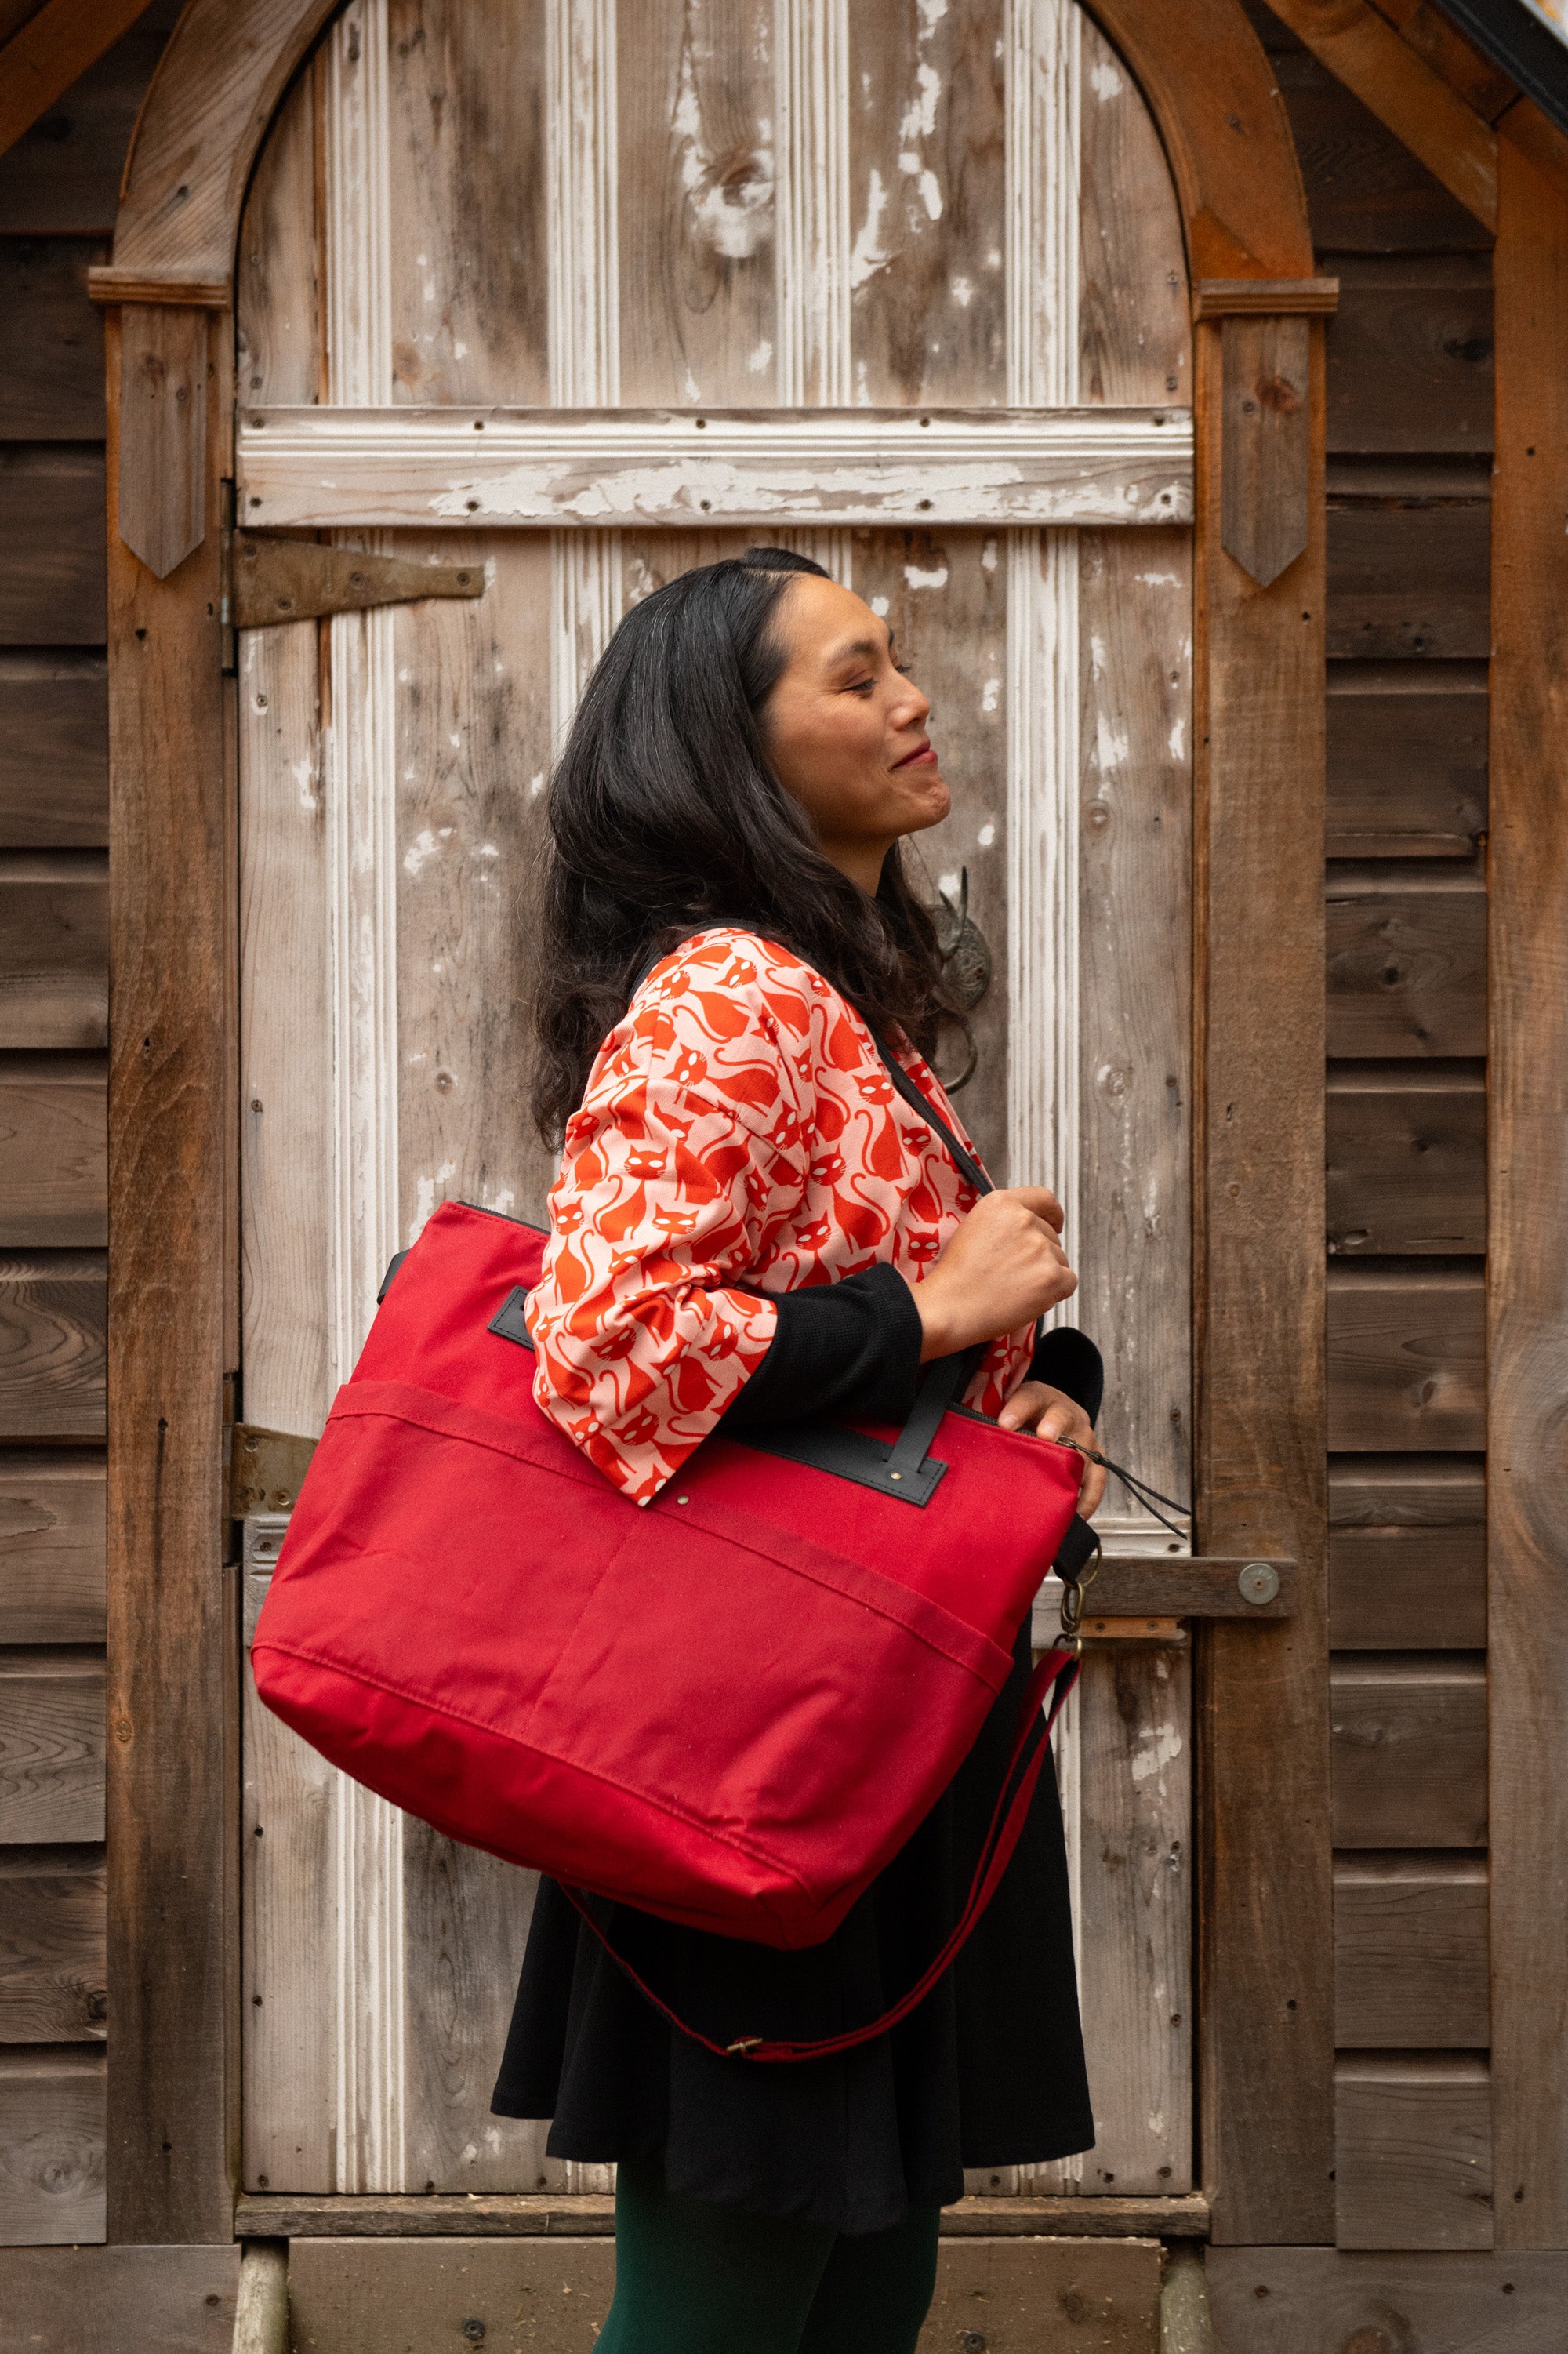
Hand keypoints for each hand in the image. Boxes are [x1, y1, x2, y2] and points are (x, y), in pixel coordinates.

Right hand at [907, 1187, 1076, 1362]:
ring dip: (1045, 1274)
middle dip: (1040, 1255)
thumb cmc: (956, 1276)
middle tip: (1013, 1274)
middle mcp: (1024, 1219)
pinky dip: (1055, 1293)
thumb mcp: (973, 1227)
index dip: (1052, 1215)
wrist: (949, 1308)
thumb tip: (1029, 1226)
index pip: (1044, 1199)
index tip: (1054, 1224)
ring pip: (1060, 1260)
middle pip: (1052, 1236)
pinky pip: (1069, 1282)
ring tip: (1013, 1287)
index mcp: (1002, 1203)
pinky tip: (1028, 1298)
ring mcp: (1040, 1247)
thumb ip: (1003, 1220)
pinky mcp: (1052, 1276)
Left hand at [995, 1382, 1106, 1516]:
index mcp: (1041, 1397)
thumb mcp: (1007, 1408)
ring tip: (1060, 1489)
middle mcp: (1067, 1414)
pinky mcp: (1096, 1458)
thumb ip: (991, 1420)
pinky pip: (1097, 1480)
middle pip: (1063, 1418)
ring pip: (1083, 1451)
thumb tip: (969, 1441)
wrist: (1052, 1412)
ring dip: (1072, 1468)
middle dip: (1054, 1428)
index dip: (1018, 1409)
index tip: (1004, 1423)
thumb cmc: (1025, 1417)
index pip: (1030, 1397)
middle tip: (1044, 1438)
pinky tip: (1075, 1515)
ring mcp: (1085, 1436)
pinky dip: (1088, 1499)